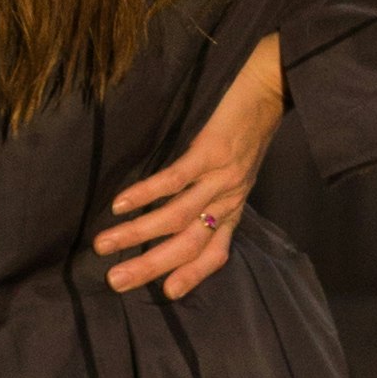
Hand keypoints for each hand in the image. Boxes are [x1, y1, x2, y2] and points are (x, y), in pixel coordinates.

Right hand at [97, 34, 284, 302]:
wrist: (272, 83)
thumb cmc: (248, 126)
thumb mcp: (237, 168)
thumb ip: (212, 192)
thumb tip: (175, 210)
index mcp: (234, 206)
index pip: (216, 253)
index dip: (192, 275)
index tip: (165, 293)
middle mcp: (229, 198)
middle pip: (190, 244)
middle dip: (151, 266)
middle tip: (114, 282)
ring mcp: (221, 176)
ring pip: (178, 217)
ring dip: (138, 234)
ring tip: (103, 244)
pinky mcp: (212, 150)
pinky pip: (176, 180)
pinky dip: (147, 194)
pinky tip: (121, 204)